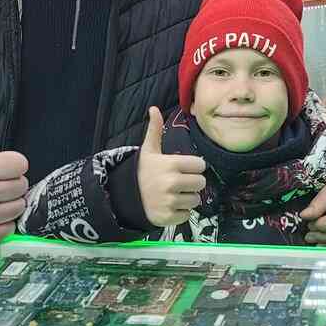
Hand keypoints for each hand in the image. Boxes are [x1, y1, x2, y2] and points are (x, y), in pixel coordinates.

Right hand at [137, 107, 205, 227]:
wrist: (124, 197)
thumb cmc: (142, 172)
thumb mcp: (148, 150)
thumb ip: (155, 129)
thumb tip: (154, 108)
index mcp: (171, 164)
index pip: (200, 165)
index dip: (194, 167)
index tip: (184, 168)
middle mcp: (172, 182)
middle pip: (201, 183)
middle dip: (192, 183)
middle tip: (180, 183)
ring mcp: (170, 201)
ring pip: (195, 200)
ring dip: (187, 198)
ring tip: (174, 194)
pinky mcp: (168, 217)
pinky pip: (187, 215)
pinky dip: (180, 213)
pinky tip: (169, 206)